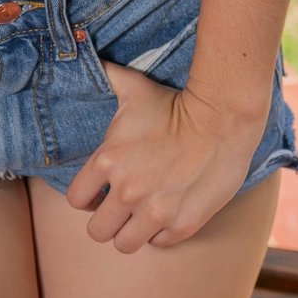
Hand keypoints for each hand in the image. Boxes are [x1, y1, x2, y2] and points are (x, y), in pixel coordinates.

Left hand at [65, 58, 268, 253]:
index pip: (76, 199)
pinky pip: (158, 243)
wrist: (221, 120)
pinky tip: (167, 212)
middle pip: (97, 232)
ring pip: (124, 244)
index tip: (99, 191)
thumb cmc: (174, 104)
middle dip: (107, 220)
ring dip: (131, 232)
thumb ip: (108, 78)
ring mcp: (154, 212)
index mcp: (108, 161)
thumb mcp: (135, 89)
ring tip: (141, 215)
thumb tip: (89, 52)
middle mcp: (127, 191)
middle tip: (121, 208)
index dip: (87, 197)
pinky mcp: (181, 226)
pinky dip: (160, 232)